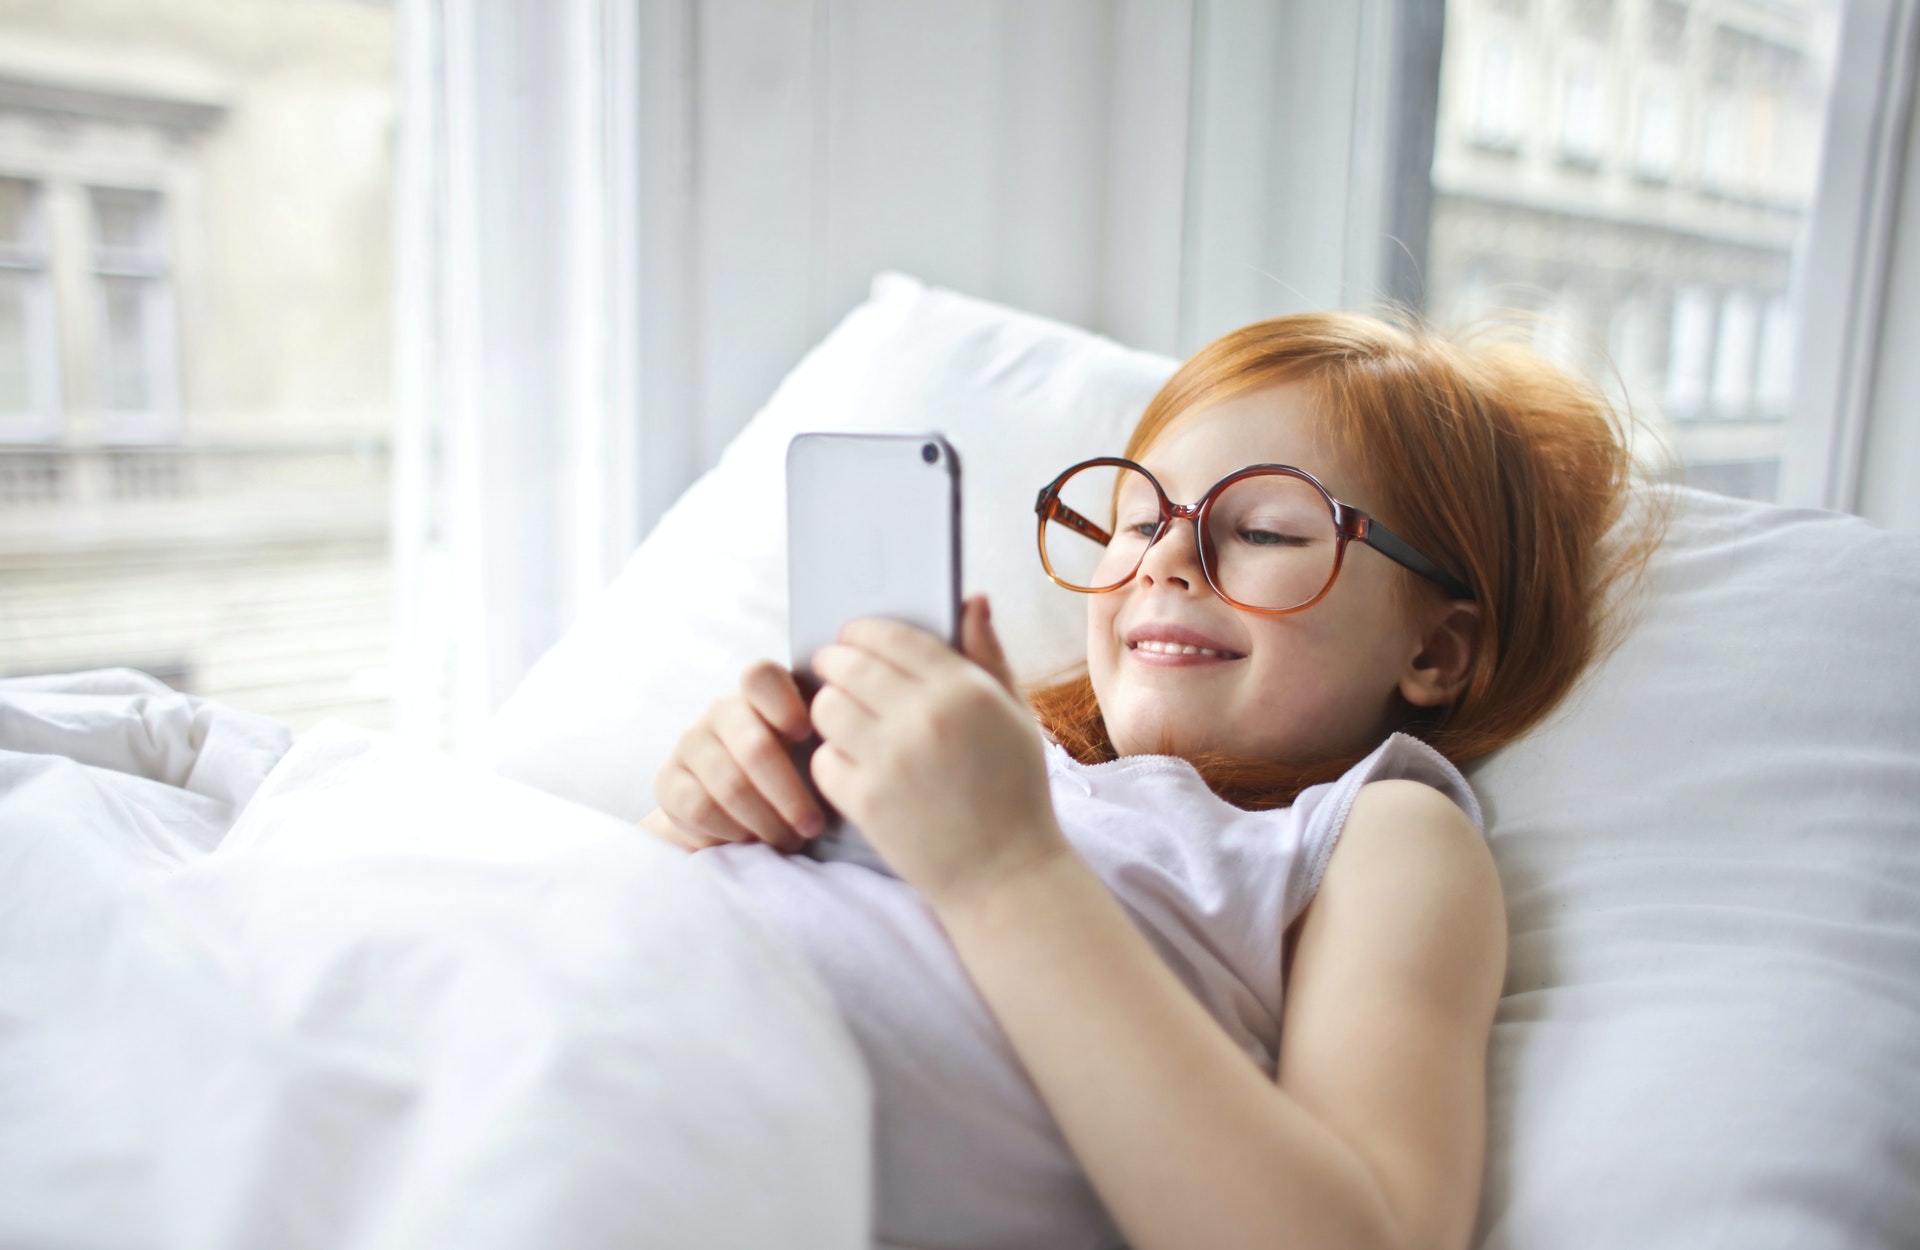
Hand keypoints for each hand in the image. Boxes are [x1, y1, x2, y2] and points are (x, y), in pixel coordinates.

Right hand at [654, 660, 825, 852]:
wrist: (737, 811)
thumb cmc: (793, 772)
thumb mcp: (812, 748)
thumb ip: (828, 731)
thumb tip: (850, 732)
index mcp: (760, 692)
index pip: (762, 678)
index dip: (784, 703)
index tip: (809, 735)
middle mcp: (721, 710)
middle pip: (753, 745)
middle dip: (790, 794)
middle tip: (813, 826)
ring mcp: (691, 743)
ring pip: (730, 784)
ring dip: (766, 821)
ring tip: (790, 841)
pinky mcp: (668, 780)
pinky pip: (701, 807)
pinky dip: (733, 830)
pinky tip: (752, 840)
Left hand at [808, 595, 1068, 906]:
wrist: (1006, 875)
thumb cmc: (1013, 790)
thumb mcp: (1015, 716)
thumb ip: (987, 654)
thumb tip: (970, 597)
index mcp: (965, 690)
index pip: (892, 636)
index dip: (863, 631)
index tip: (853, 636)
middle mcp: (924, 718)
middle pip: (848, 665)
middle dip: (834, 662)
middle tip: (834, 671)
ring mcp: (891, 761)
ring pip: (826, 708)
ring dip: (829, 708)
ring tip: (843, 718)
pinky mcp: (866, 801)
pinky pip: (823, 759)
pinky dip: (831, 759)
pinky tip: (851, 763)